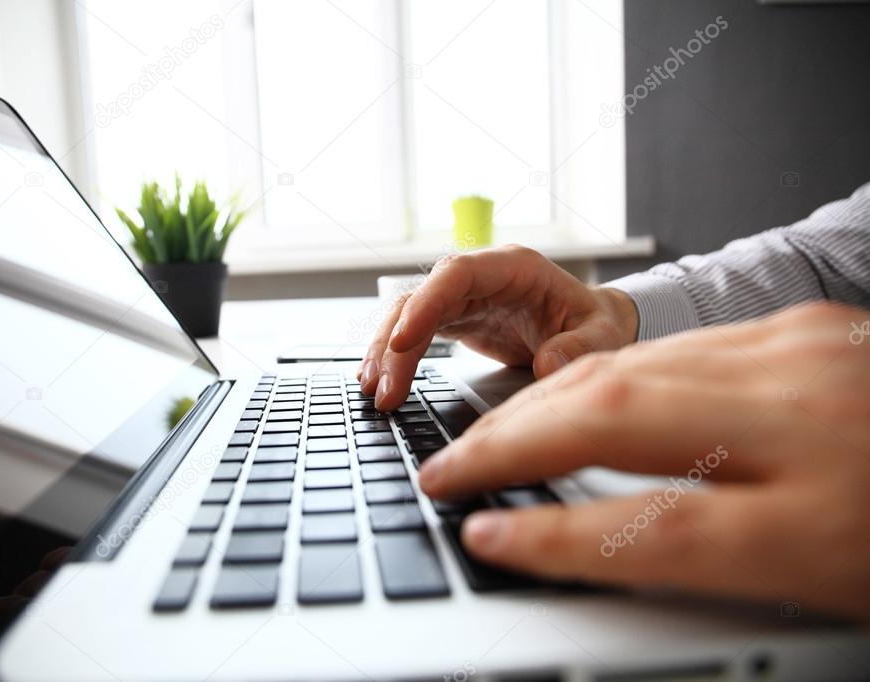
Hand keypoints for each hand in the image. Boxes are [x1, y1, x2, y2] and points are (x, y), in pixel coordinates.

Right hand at [358, 245, 638, 410]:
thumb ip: (580, 348)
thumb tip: (548, 365)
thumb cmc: (597, 322)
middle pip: (420, 297)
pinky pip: (414, 333)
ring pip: (408, 315)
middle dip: (394, 343)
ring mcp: (464, 297)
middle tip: (384, 390)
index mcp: (513, 267)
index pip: (455, 274)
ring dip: (386, 353)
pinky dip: (395, 358)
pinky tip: (381, 382)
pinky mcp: (456, 319)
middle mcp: (480, 277)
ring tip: (375, 393)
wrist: (593, 324)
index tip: (401, 343)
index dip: (424, 304)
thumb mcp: (603, 336)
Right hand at [418, 303, 869, 620]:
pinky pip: (683, 346)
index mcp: (827, 524)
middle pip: (618, 417)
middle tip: (450, 464)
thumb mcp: (830, 594)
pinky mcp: (808, 326)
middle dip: (513, 442)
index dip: (547, 536)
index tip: (482, 534)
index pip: (647, 531)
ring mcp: (808, 355)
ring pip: (637, 366)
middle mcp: (810, 422)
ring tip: (494, 431)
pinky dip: (612, 373)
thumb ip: (706, 567)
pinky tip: (580, 393)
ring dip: (548, 400)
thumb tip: (592, 548)